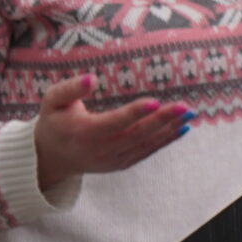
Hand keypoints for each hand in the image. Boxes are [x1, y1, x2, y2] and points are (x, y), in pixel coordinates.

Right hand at [33, 77, 192, 189]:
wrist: (51, 158)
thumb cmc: (54, 121)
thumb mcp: (52, 101)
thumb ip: (70, 89)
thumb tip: (92, 78)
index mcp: (83, 133)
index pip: (113, 123)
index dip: (134, 113)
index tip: (155, 101)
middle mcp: (100, 150)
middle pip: (135, 134)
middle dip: (162, 120)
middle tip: (184, 107)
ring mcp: (112, 159)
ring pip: (144, 144)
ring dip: (169, 130)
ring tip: (189, 114)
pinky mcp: (121, 163)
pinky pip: (146, 152)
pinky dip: (165, 141)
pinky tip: (182, 128)